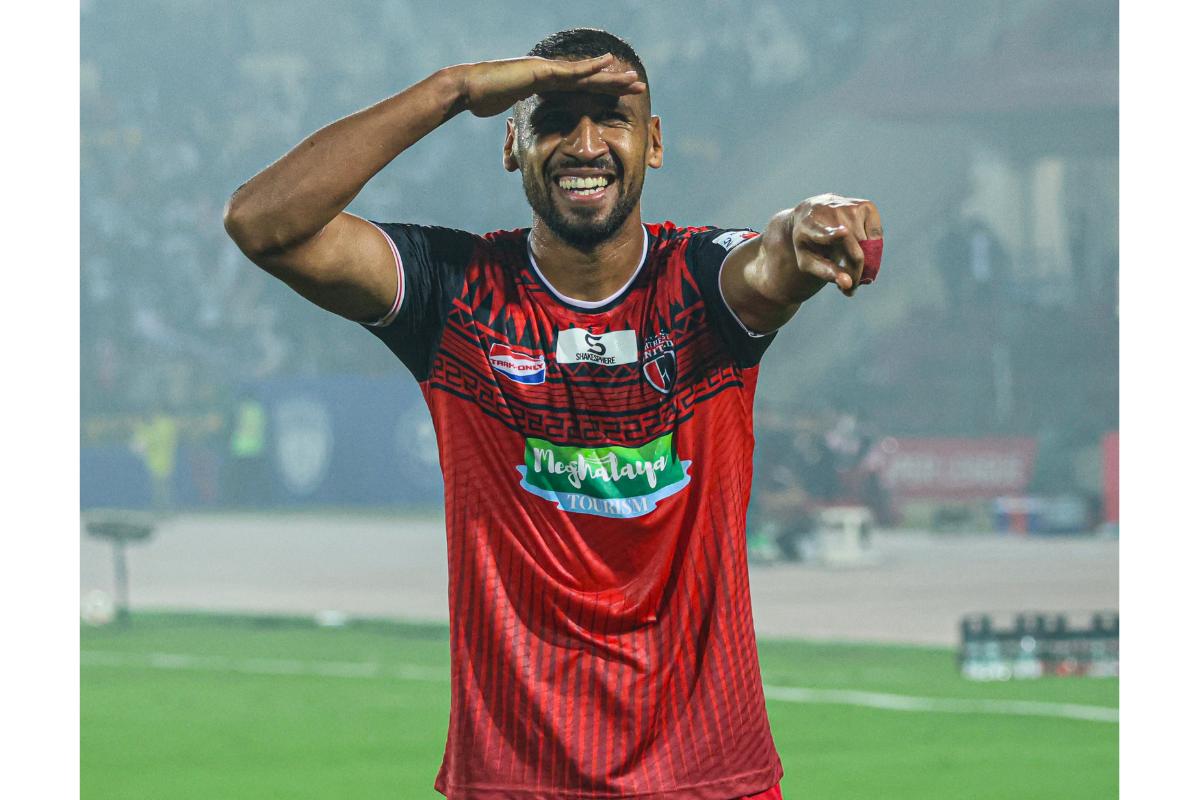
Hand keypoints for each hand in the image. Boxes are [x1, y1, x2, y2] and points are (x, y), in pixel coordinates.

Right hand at [459, 53, 646, 117]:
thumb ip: (521, 125)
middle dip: (614, 83)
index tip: (621, 97)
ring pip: (586, 73)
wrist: (468, 88)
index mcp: (546, 85)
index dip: (601, 92)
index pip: (580, 90)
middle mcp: (550, 74)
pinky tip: (608, 63)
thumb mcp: (510, 118)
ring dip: (611, 76)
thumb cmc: (483, 99)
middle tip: (638, 85)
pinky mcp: (541, 71)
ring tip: (633, 78)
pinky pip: (570, 70)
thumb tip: (520, 145)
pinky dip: (590, 67)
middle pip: (590, 79)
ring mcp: (547, 70)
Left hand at [791, 194, 882, 296]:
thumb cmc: (809, 243)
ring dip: (865, 264)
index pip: (823, 231)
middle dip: (855, 273)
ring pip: (868, 245)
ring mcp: (849, 206)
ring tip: (851, 270)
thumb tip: (848, 284)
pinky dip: (872, 249)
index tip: (844, 233)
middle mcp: (830, 211)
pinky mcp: (866, 206)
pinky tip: (859, 249)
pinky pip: (876, 236)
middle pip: (854, 250)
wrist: (811, 213)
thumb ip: (826, 272)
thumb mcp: (808, 261)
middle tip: (850, 289)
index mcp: (809, 224)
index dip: (834, 234)